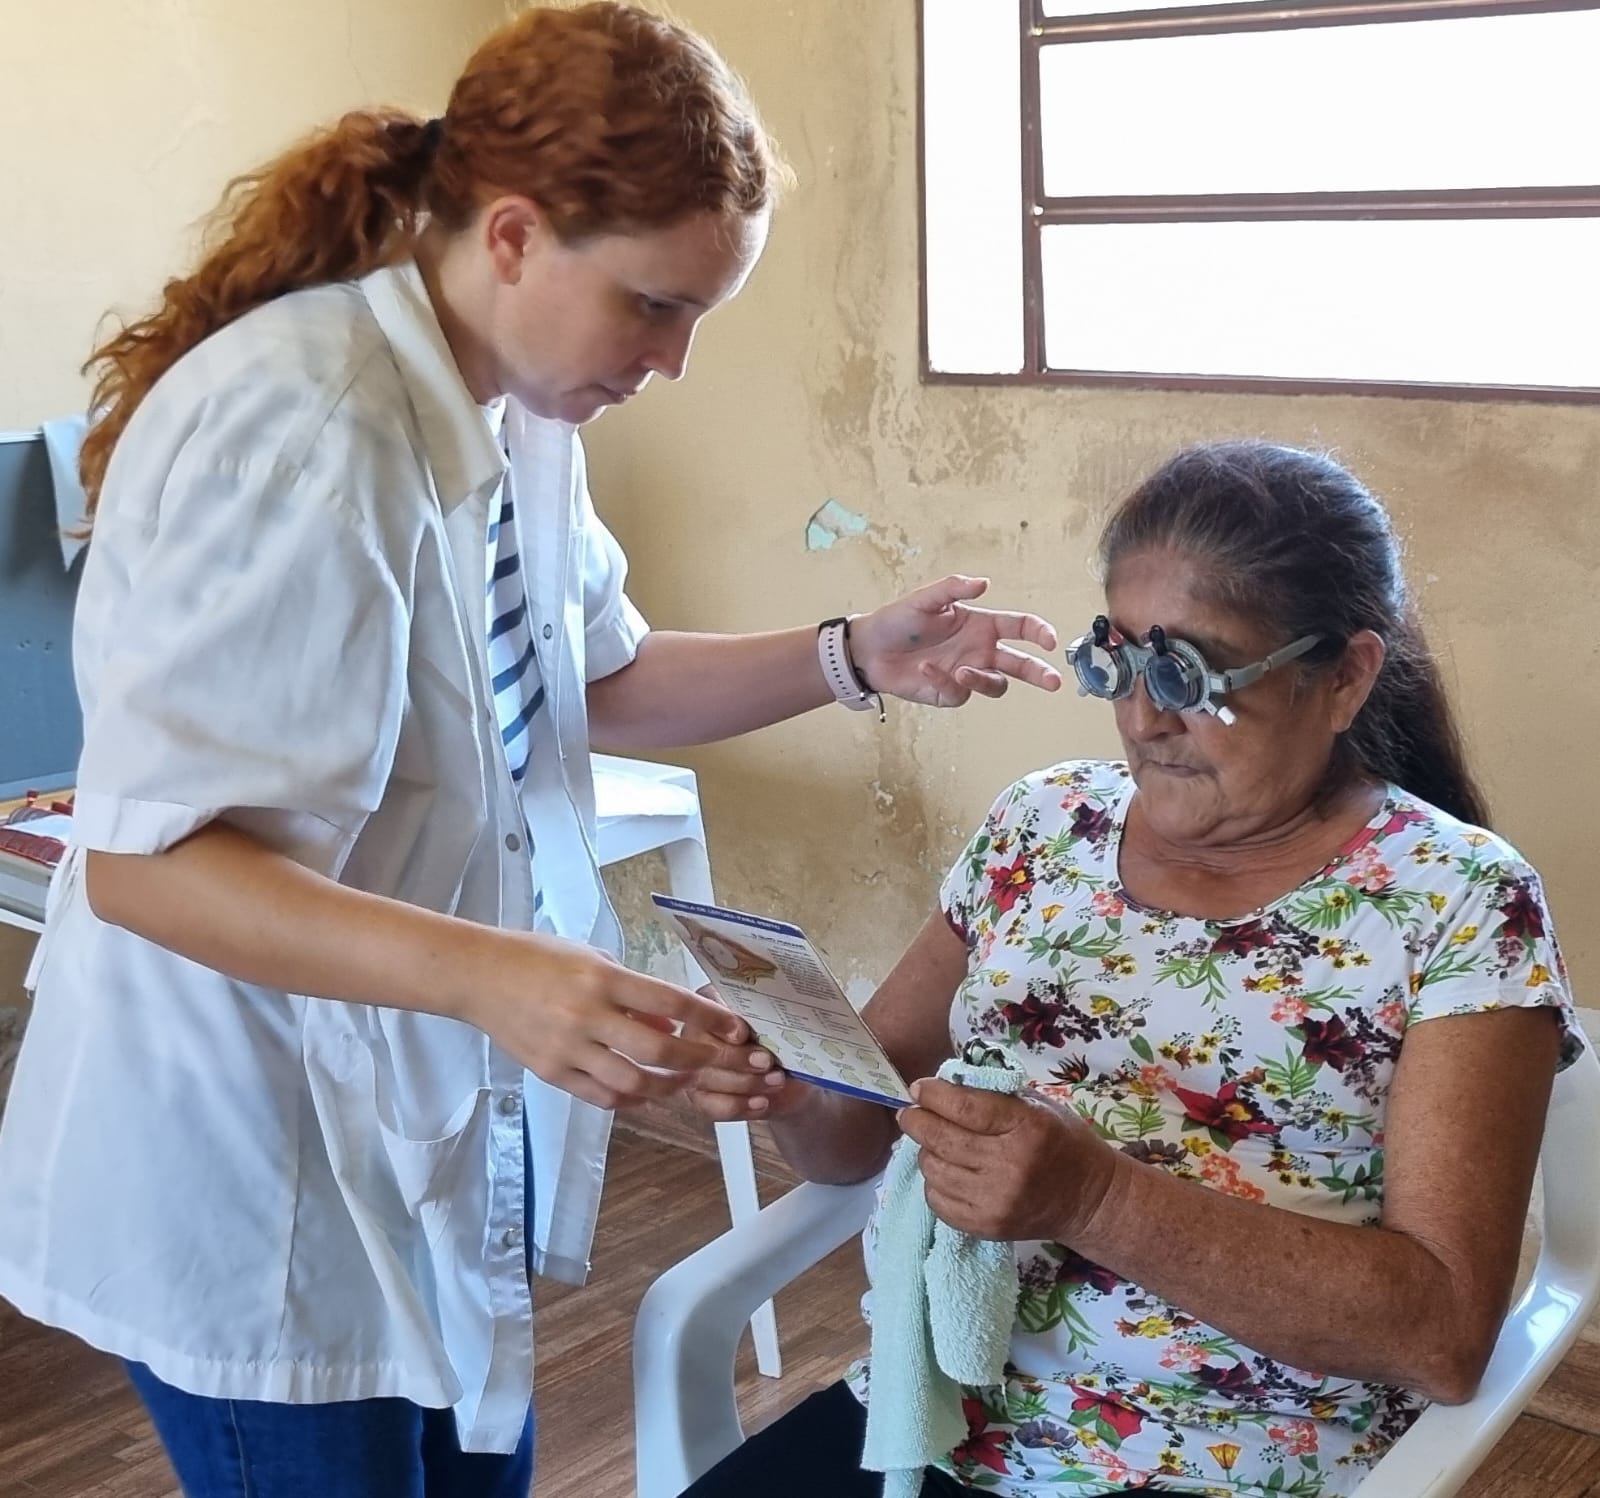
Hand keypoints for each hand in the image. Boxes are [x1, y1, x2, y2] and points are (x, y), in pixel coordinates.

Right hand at [458, 932, 763, 1110]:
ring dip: (667, 1087)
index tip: (736, 1029)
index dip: (709, 1019)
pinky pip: (601, 1096)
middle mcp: (586, 1015)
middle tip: (720, 1063)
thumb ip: (630, 990)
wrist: (479, 975)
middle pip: (658, 1049)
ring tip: (684, 1082)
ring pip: (633, 1083)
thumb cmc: (538, 957)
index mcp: (601, 978)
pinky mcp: (551, 1072)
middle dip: (699, 1060)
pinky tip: (643, 1092)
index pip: (669, 1002)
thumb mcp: (591, 957)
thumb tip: (668, 1019)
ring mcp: (567, 1049)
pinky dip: (629, 1098)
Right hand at [681, 988, 812, 1121]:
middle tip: (767, 1061)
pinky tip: (761, 1103)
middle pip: (702, 1046)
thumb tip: (773, 1022)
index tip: (744, 1033)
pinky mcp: (698, 1096)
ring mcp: (691, 1066)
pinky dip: (739, 1105)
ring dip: (745, 1083)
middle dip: (738, 1058)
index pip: (706, 1008)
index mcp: (712, 1001)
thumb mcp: (780, 1025)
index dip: (723, 1023)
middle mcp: (695, 1030)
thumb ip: (768, 1021)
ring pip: (706, 1077)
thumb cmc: (781, 1043)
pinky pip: (711, 1105)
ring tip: (775, 1081)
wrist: (791, 1078)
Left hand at [847, 576, 1060, 705]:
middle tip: (1054, 682)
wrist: (869, 649)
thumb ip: (954, 589)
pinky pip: (960, 693)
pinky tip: (925, 669)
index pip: (1020, 627)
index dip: (1039, 632)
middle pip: (1020, 664)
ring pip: (996, 685)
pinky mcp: (950, 693)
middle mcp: (980, 650)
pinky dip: (945, 682)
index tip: (1049, 642)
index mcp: (981, 624)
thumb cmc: (898, 620)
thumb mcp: (924, 599)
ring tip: (961, 672)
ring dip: (984, 680)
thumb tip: (984, 583)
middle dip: (1040, 673)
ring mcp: (967, 673)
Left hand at [897, 1077, 1122, 1243]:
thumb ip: (993, 1094)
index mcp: (1026, 1127)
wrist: (1088, 1200)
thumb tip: (943, 1085)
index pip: (965, 1107)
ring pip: (935, 1169)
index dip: (933, 1095)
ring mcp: (996, 1201)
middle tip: (909, 1114)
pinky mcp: (987, 1227)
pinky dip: (934, 1183)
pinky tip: (946, 1171)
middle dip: (916, 1121)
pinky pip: (938, 1201)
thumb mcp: (1037, 1106)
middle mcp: (1010, 1165)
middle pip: (943, 1139)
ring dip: (926, 1151)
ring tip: (933, 1143)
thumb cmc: (1062, 1142)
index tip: (918, 1089)